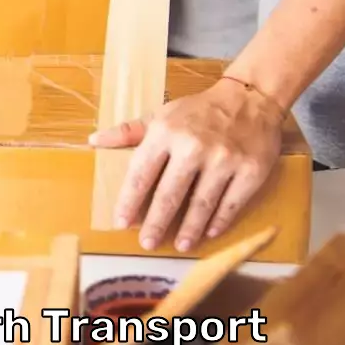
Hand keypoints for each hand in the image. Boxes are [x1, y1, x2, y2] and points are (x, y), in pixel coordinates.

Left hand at [88, 77, 285, 252]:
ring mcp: (224, 160)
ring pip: (201, 203)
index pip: (141, 173)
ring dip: (188, 228)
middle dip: (156, 222)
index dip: (129, 200)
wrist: (250, 99)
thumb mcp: (160, 114)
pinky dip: (218, 221)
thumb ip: (128, 132)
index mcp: (166, 132)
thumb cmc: (198, 111)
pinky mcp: (251, 171)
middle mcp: (193, 146)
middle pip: (169, 194)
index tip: (121, 222)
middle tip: (146, 243)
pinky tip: (208, 233)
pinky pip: (231, 203)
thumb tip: (93, 140)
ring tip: (179, 245)